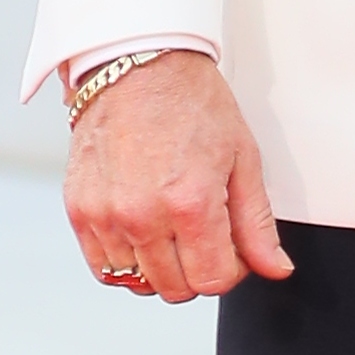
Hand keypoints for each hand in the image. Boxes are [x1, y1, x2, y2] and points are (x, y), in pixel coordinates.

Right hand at [64, 51, 291, 303]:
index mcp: (191, 204)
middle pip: (176, 289)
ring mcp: (105, 216)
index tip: (231, 246)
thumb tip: (276, 270)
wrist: (137, 65)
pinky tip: (143, 229)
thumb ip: (257, 225)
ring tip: (172, 226)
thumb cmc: (194, 105)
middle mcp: (143, 216)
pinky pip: (104, 266)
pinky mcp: (79, 210)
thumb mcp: (243, 160)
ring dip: (161, 266)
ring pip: (139, 282)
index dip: (231, 270)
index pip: (214, 281)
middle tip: (205, 233)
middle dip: (198, 270)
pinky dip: (126, 259)